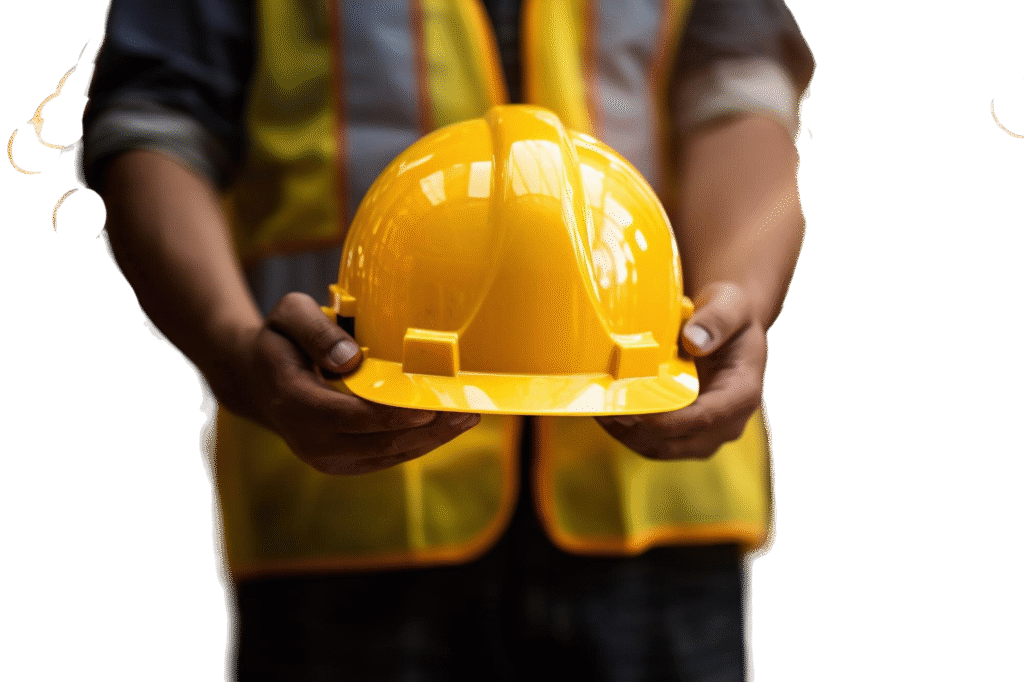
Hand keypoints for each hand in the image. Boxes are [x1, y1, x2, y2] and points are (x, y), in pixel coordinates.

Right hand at [212, 292, 480, 474]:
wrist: (261, 381)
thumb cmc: (282, 340)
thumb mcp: (288, 317)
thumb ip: (315, 330)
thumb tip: (349, 359)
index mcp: (293, 401)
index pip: (344, 415)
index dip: (387, 415)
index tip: (425, 408)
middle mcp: (308, 439)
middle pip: (376, 442)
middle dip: (425, 429)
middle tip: (465, 411)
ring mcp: (326, 457)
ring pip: (388, 454)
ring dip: (431, 439)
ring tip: (467, 416)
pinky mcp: (345, 464)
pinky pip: (388, 457)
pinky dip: (420, 443)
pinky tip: (448, 425)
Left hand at [596, 282, 765, 459]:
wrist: (726, 325)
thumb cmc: (729, 313)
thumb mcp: (730, 304)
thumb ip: (717, 319)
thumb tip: (693, 341)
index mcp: (742, 394)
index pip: (707, 418)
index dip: (670, 421)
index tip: (637, 413)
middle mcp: (727, 422)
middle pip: (678, 442)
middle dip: (639, 431)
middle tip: (607, 408)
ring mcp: (706, 432)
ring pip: (662, 448)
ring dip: (627, 435)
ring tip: (600, 410)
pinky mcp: (685, 432)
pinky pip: (653, 441)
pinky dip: (627, 432)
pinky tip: (606, 410)